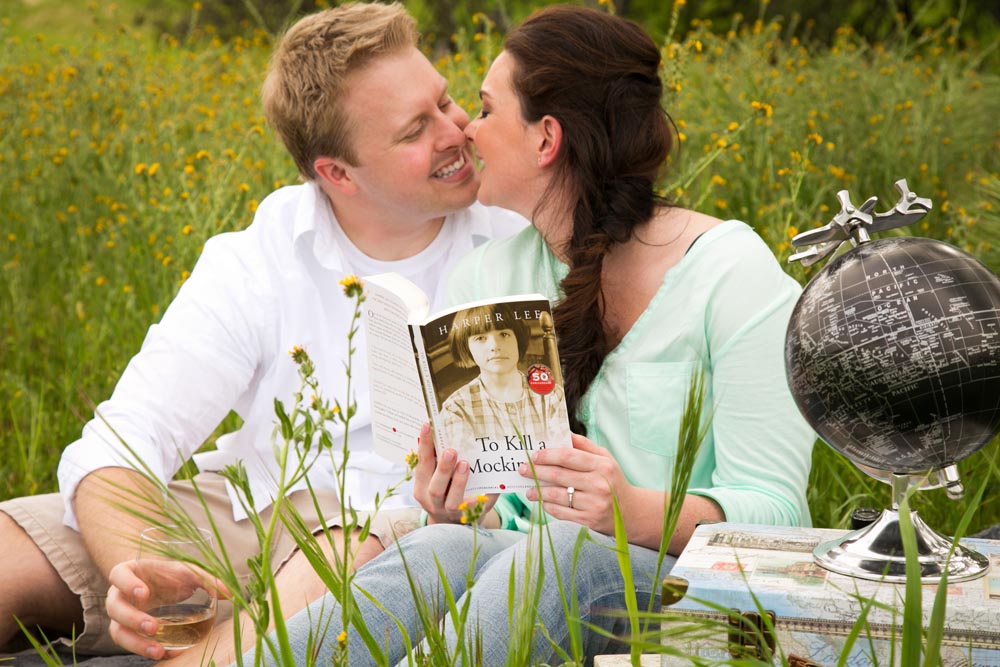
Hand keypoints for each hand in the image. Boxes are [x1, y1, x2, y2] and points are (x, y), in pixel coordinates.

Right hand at [106, 559, 224, 658]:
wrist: (160, 584)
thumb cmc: (169, 574)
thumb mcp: (187, 571)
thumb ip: (206, 578)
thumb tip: (231, 592)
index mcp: (127, 572)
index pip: (118, 575)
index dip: (128, 584)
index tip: (144, 593)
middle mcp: (118, 594)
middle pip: (114, 607)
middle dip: (133, 618)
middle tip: (154, 626)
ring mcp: (120, 615)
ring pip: (118, 631)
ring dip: (136, 642)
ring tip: (158, 651)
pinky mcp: (126, 631)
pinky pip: (130, 644)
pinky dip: (145, 650)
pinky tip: (166, 653)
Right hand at [412, 423, 497, 524]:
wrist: (452, 522)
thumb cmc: (444, 490)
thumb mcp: (435, 476)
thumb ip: (436, 460)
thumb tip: (442, 429)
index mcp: (422, 487)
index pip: (422, 465)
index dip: (425, 445)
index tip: (428, 426)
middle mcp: (433, 502)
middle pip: (435, 488)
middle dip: (443, 469)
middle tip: (451, 451)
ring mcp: (451, 512)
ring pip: (452, 501)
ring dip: (459, 482)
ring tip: (465, 464)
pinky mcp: (470, 516)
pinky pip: (477, 506)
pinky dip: (484, 494)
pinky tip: (492, 482)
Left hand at [521, 433, 634, 535]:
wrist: (630, 512)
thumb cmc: (613, 480)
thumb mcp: (605, 458)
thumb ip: (584, 445)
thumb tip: (562, 432)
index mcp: (602, 465)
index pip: (568, 456)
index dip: (547, 455)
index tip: (533, 455)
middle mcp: (599, 484)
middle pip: (559, 475)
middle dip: (536, 472)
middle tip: (522, 470)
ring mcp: (594, 504)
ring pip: (557, 495)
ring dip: (538, 492)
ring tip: (529, 490)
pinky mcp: (588, 520)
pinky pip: (561, 512)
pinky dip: (548, 506)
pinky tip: (543, 502)